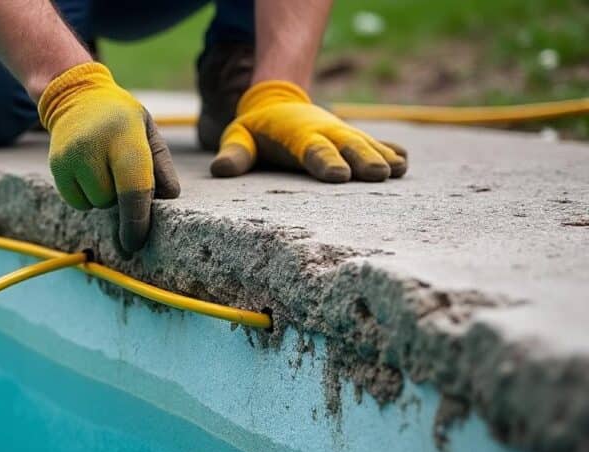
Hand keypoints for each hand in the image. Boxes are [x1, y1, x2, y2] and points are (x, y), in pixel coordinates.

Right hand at [38, 62, 179, 251]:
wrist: (77, 97)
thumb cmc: (122, 120)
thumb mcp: (149, 132)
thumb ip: (161, 166)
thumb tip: (168, 198)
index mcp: (125, 134)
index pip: (133, 187)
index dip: (136, 219)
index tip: (136, 242)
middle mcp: (93, 144)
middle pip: (112, 201)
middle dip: (122, 197)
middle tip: (120, 170)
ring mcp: (70, 156)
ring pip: (94, 204)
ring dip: (104, 196)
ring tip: (104, 167)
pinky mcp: (56, 166)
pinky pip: (77, 202)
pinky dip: (86, 195)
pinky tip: (88, 171)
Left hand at [210, 80, 406, 181]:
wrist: (280, 102)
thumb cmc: (257, 130)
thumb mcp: (239, 136)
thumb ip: (234, 153)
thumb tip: (220, 169)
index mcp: (297, 135)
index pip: (312, 150)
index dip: (325, 161)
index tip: (340, 175)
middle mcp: (326, 132)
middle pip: (347, 146)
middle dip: (363, 159)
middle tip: (378, 175)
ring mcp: (344, 134)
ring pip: (367, 144)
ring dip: (383, 156)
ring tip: (398, 170)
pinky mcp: (356, 138)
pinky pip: (378, 142)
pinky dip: (392, 150)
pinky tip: (405, 163)